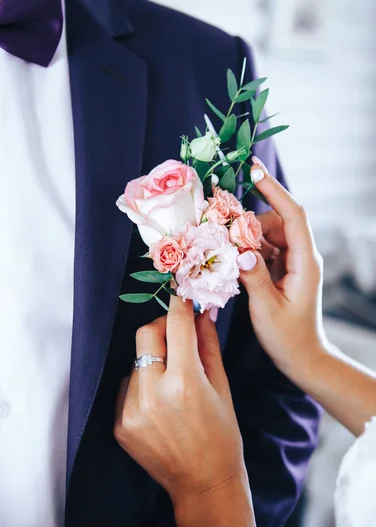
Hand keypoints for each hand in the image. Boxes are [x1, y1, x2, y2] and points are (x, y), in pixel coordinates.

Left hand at [114, 296, 244, 507]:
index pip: (176, 326)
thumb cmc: (221, 435)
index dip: (179, 305)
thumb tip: (202, 311)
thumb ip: (208, 345)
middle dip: (161, 327)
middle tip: (176, 334)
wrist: (203, 484)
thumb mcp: (222, 387)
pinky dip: (142, 384)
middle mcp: (153, 394)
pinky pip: (127, 385)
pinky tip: (159, 402)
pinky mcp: (119, 424)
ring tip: (171, 381)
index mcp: (185, 383)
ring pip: (136, 361)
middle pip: (145, 334)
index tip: (180, 294)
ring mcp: (131, 411)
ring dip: (153, 360)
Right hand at [237, 159, 327, 376]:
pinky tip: (233, 262)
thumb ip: (254, 278)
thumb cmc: (288, 338)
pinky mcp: (283, 270)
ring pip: (267, 235)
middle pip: (275, 222)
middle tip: (221, 229)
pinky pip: (263, 250)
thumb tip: (241, 251)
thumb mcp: (267, 309)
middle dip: (248, 223)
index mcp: (305, 261)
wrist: (303, 357)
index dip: (274, 189)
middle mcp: (302, 256)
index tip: (254, 169)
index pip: (293, 215)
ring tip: (225, 251)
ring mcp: (293, 262)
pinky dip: (247, 252)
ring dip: (245, 239)